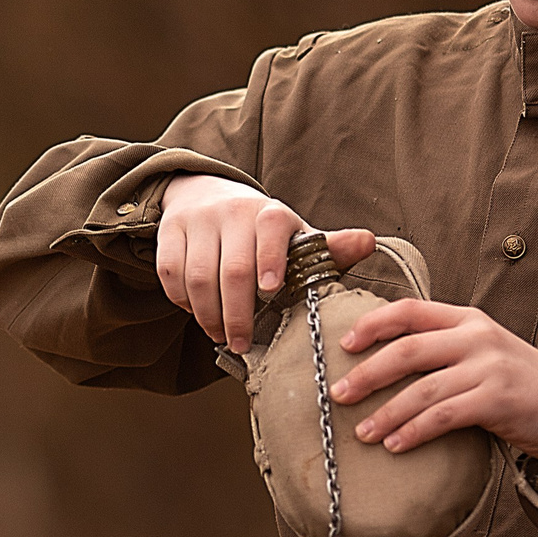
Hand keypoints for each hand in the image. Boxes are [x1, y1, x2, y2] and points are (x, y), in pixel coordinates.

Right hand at [155, 174, 375, 353]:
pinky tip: (198, 312)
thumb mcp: (295, 235)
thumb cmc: (261, 229)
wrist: (206, 193)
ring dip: (208, 315)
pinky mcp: (168, 231)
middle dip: (238, 314)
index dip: (271, 260)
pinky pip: (170, 273)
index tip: (272, 291)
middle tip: (241, 343)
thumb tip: (368, 242)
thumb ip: (328, 248)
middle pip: (232, 269)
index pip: (271, 231)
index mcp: (270, 213)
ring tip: (220, 334)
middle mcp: (232, 211)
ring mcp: (197, 220)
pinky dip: (182, 300)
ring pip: (198, 276)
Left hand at [328, 299, 537, 460]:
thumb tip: (383, 363)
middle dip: (367, 373)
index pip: (410, 310)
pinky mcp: (497, 400)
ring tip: (362, 431)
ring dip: (386, 411)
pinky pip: (444, 416)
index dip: (372, 324)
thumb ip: (443, 349)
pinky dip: (414, 431)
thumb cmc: (519, 383)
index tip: (344, 344)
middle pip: (408, 349)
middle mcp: (476, 337)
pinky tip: (395, 445)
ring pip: (422, 388)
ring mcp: (489, 367)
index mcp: (467, 319)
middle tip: (338, 394)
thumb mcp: (482, 351)